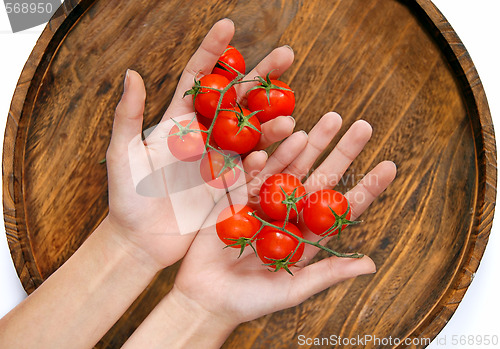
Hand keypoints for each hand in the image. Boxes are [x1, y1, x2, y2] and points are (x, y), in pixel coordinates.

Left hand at [103, 19, 295, 268]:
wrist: (141, 241)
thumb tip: (131, 72)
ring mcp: (221, 161)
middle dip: (261, 76)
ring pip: (252, 135)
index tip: (229, 25)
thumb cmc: (127, 197)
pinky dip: (266, 159)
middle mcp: (205, 137)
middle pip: (237, 100)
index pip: (199, 79)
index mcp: (178, 122)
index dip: (213, 52)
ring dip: (271, 123)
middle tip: (287, 54)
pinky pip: (252, 170)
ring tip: (289, 114)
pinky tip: (282, 150)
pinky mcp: (230, 186)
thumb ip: (128, 116)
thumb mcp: (122, 154)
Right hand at [172, 112, 396, 326]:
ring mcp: (261, 203)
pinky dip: (266, 156)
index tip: (390, 166)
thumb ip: (326, 274)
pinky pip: (251, 173)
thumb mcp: (290, 289)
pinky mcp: (235, 197)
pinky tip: (283, 137)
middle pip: (320, 179)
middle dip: (341, 152)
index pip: (341, 209)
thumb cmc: (248, 300)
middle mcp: (287, 215)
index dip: (365, 188)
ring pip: (288, 168)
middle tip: (363, 125)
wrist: (204, 298)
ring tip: (330, 119)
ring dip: (307, 144)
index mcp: (305, 236)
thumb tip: (370, 265)